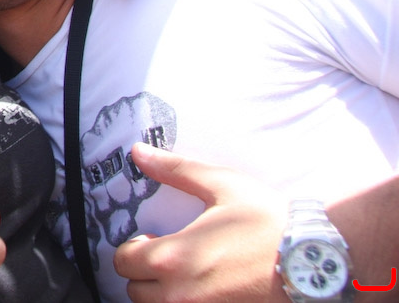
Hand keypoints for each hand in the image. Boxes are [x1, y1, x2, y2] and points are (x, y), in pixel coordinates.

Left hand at [113, 143, 290, 302]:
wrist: (317, 259)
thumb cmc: (270, 221)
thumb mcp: (221, 186)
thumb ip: (175, 170)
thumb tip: (139, 152)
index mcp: (174, 257)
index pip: (123, 262)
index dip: (133, 247)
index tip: (151, 239)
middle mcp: (181, 294)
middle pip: (136, 291)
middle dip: (145, 273)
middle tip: (169, 256)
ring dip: (163, 292)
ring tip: (187, 273)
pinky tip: (206, 287)